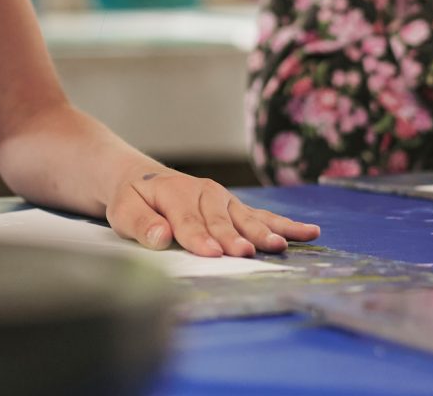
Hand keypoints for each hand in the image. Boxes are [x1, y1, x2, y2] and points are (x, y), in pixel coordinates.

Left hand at [105, 164, 320, 256]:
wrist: (144, 180)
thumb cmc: (134, 200)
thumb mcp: (124, 210)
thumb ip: (140, 224)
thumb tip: (161, 236)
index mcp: (174, 193)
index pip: (187, 220)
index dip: (199, 237)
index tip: (212, 253)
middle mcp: (204, 193)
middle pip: (220, 220)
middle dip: (233, 237)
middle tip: (246, 252)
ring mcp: (224, 200)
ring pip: (246, 218)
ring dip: (263, 232)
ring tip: (280, 245)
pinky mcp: (237, 208)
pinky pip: (263, 216)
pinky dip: (285, 224)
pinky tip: (309, 232)